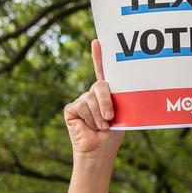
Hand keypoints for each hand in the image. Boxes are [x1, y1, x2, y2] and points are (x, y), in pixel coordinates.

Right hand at [63, 41, 123, 159]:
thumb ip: (116, 98)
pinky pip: (82, 106)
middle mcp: (92, 94)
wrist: (100, 151)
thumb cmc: (112, 135)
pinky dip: (90, 119)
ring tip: (101, 127)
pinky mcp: (71, 108)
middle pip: (100, 85)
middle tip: (111, 118)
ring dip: (99, 116)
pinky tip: (89, 127)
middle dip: (107, 102)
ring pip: (91, 98)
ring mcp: (81, 100)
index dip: (99, 56)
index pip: (102, 71)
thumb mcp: (120, 113)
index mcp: (106, 94)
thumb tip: (113, 87)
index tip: (98, 41)